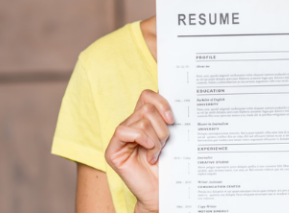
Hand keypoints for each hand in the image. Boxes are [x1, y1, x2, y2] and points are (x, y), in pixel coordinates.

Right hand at [105, 89, 173, 212]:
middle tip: (165, 144)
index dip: (161, 102)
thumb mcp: (171, 138)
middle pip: (147, 108)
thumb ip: (167, 119)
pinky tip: (150, 154)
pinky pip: (124, 132)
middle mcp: (131, 125)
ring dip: (155, 138)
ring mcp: (120, 137)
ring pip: (140, 120)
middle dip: (162, 127)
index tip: (173, 120)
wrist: (162, 192)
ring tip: (157, 153)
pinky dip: (141, 139)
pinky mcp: (113, 150)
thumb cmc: (168, 167)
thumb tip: (176, 99)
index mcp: (143, 120)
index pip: (147, 96)